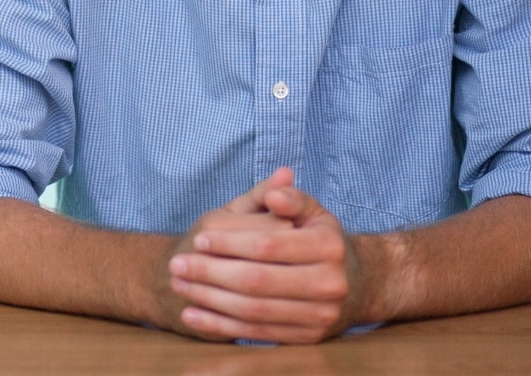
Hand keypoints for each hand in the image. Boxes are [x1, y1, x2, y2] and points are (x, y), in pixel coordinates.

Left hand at [166, 167, 358, 343]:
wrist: (354, 285)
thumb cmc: (319, 240)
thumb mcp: (312, 211)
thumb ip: (290, 197)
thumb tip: (274, 190)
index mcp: (328, 245)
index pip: (268, 244)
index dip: (230, 242)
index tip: (198, 238)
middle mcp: (329, 283)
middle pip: (257, 280)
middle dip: (211, 272)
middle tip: (177, 264)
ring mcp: (320, 316)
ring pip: (253, 310)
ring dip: (209, 300)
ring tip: (179, 285)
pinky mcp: (306, 339)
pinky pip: (255, 335)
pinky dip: (220, 326)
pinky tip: (192, 314)